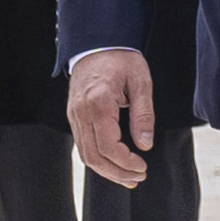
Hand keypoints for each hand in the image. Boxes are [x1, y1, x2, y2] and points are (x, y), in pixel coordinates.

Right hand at [67, 49, 155, 188]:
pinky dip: (97, 159)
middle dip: (116, 173)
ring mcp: (74, 115)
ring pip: (85, 154)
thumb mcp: (141, 82)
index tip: (143, 166)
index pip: (108, 146)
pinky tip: (113, 164)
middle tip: (138, 178)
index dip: (126, 162)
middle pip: (93, 157)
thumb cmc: (121, 59)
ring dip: (106, 171)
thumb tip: (145, 144)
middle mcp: (81, 112)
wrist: (97, 42)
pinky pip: (82, 145)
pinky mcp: (73, 116)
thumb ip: (144, 115)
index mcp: (99, 103)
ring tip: (128, 178)